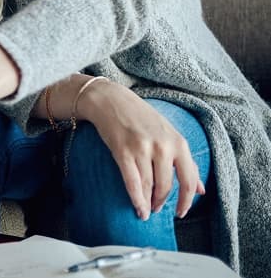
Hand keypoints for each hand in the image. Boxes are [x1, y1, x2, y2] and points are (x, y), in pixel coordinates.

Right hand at [77, 80, 204, 220]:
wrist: (111, 99)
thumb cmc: (141, 117)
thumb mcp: (168, 134)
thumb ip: (185, 161)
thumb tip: (201, 190)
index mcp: (178, 142)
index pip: (188, 180)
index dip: (186, 201)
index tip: (181, 213)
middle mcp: (162, 146)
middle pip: (167, 186)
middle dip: (162, 202)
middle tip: (157, 209)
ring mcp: (142, 148)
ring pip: (149, 186)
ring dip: (148, 203)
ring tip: (146, 210)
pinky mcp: (123, 151)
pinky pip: (132, 182)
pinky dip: (136, 199)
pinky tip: (138, 207)